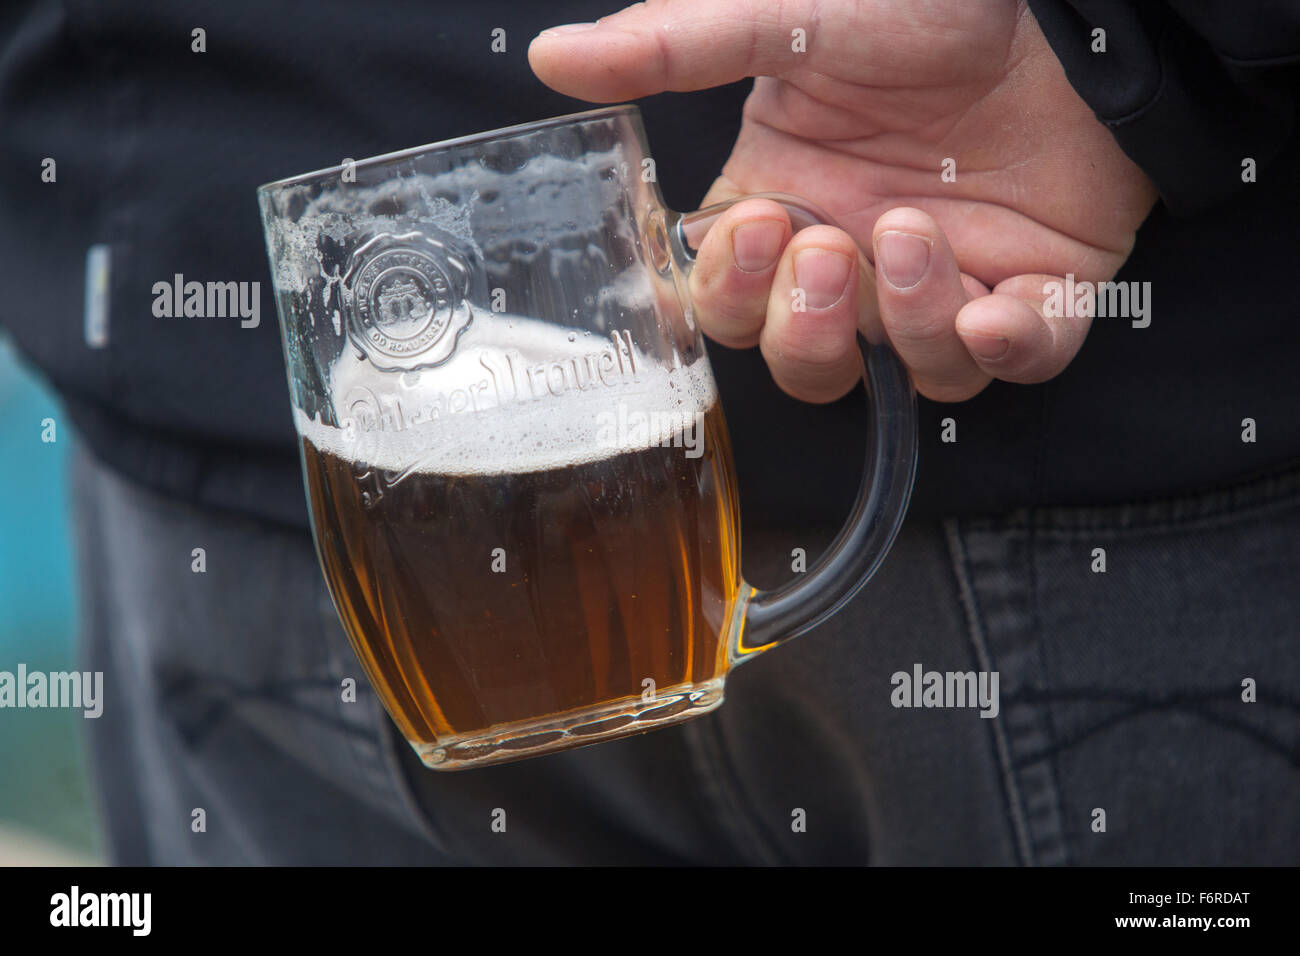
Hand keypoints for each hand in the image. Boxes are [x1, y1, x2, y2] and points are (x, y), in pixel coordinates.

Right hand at [529, 0, 1157, 401]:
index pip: (728, 306)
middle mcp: (860, 264)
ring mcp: (946, 287)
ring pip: (903, 374)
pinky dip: (1005, 350)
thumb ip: (674, 48)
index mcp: (788, 210)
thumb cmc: (922, 10)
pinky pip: (1016, 364)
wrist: (1063, 5)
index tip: (752, 230)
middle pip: (806, 365)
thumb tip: (552, 57)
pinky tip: (995, 309)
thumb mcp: (785, 18)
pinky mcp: (1035, 293)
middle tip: (826, 245)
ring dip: (905, 319)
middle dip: (806, 326)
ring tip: (919, 228)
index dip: (729, 296)